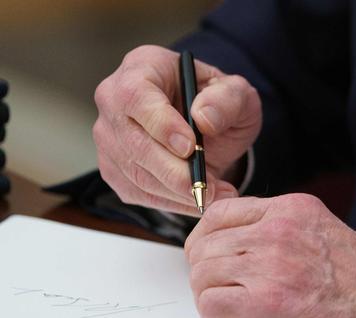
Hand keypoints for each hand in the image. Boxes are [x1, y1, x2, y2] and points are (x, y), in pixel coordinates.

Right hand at [93, 45, 261, 214]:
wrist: (206, 125)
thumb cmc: (217, 103)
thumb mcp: (237, 94)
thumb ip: (227, 100)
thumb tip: (204, 119)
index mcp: (142, 67)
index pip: (137, 96)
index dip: (162, 125)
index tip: (191, 147)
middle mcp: (114, 100)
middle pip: (134, 143)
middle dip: (175, 172)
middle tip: (210, 187)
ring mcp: (109, 136)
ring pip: (135, 174)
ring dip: (178, 193)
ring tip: (216, 195)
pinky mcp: (114, 168)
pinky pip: (138, 192)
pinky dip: (171, 203)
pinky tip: (198, 201)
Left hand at [185, 193, 355, 317]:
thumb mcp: (325, 240)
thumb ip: (282, 239)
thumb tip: (243, 260)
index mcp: (293, 209)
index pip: (221, 211)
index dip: (207, 242)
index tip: (211, 262)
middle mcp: (278, 228)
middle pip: (204, 244)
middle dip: (206, 277)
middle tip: (224, 297)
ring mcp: (271, 261)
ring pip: (201, 274)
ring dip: (210, 301)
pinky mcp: (266, 300)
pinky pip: (210, 304)